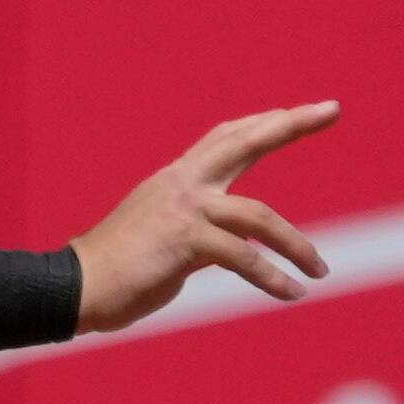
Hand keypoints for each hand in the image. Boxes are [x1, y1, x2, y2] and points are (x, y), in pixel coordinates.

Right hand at [71, 102, 339, 333]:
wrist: (73, 287)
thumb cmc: (112, 272)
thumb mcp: (159, 237)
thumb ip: (195, 230)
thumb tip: (228, 248)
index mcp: (175, 179)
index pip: (225, 138)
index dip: (261, 123)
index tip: (296, 112)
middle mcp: (183, 184)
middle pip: (246, 142)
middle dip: (290, 124)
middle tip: (330, 109)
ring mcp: (185, 209)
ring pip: (259, 216)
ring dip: (296, 244)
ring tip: (320, 269)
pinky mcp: (186, 241)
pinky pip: (244, 257)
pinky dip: (272, 278)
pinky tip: (292, 293)